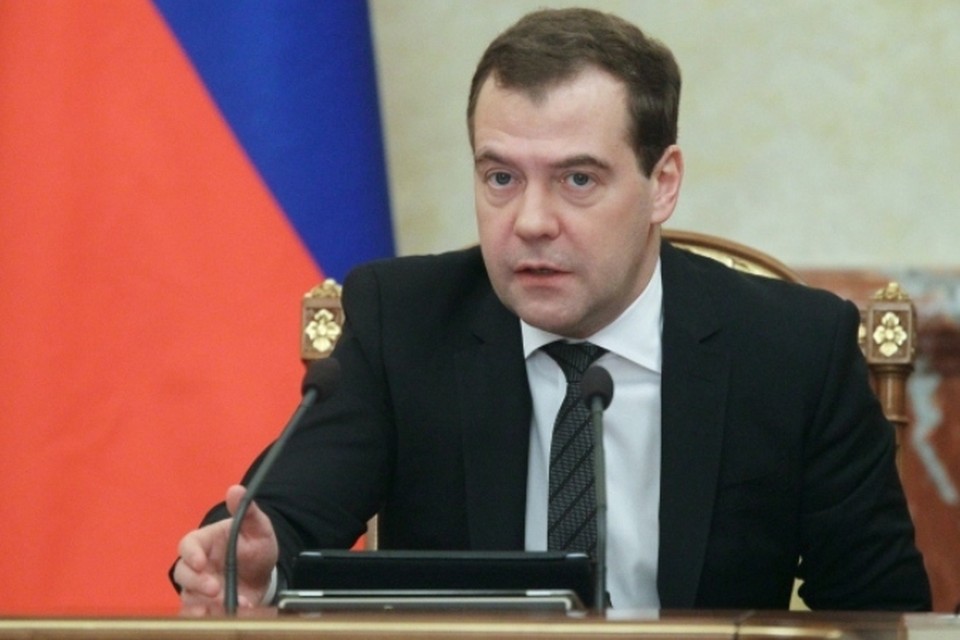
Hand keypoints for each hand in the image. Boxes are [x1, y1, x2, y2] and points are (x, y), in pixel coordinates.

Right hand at [173, 484, 278, 613]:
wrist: (264, 574)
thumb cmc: (255, 546)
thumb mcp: (258, 527)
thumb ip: (247, 511)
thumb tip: (236, 490)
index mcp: (204, 542)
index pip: (187, 545)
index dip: (190, 554)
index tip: (200, 562)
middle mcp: (197, 566)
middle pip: (183, 575)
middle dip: (197, 583)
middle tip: (216, 589)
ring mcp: (199, 588)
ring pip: (189, 598)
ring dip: (204, 604)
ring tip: (225, 606)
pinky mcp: (206, 606)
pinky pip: (199, 614)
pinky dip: (210, 617)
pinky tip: (229, 615)